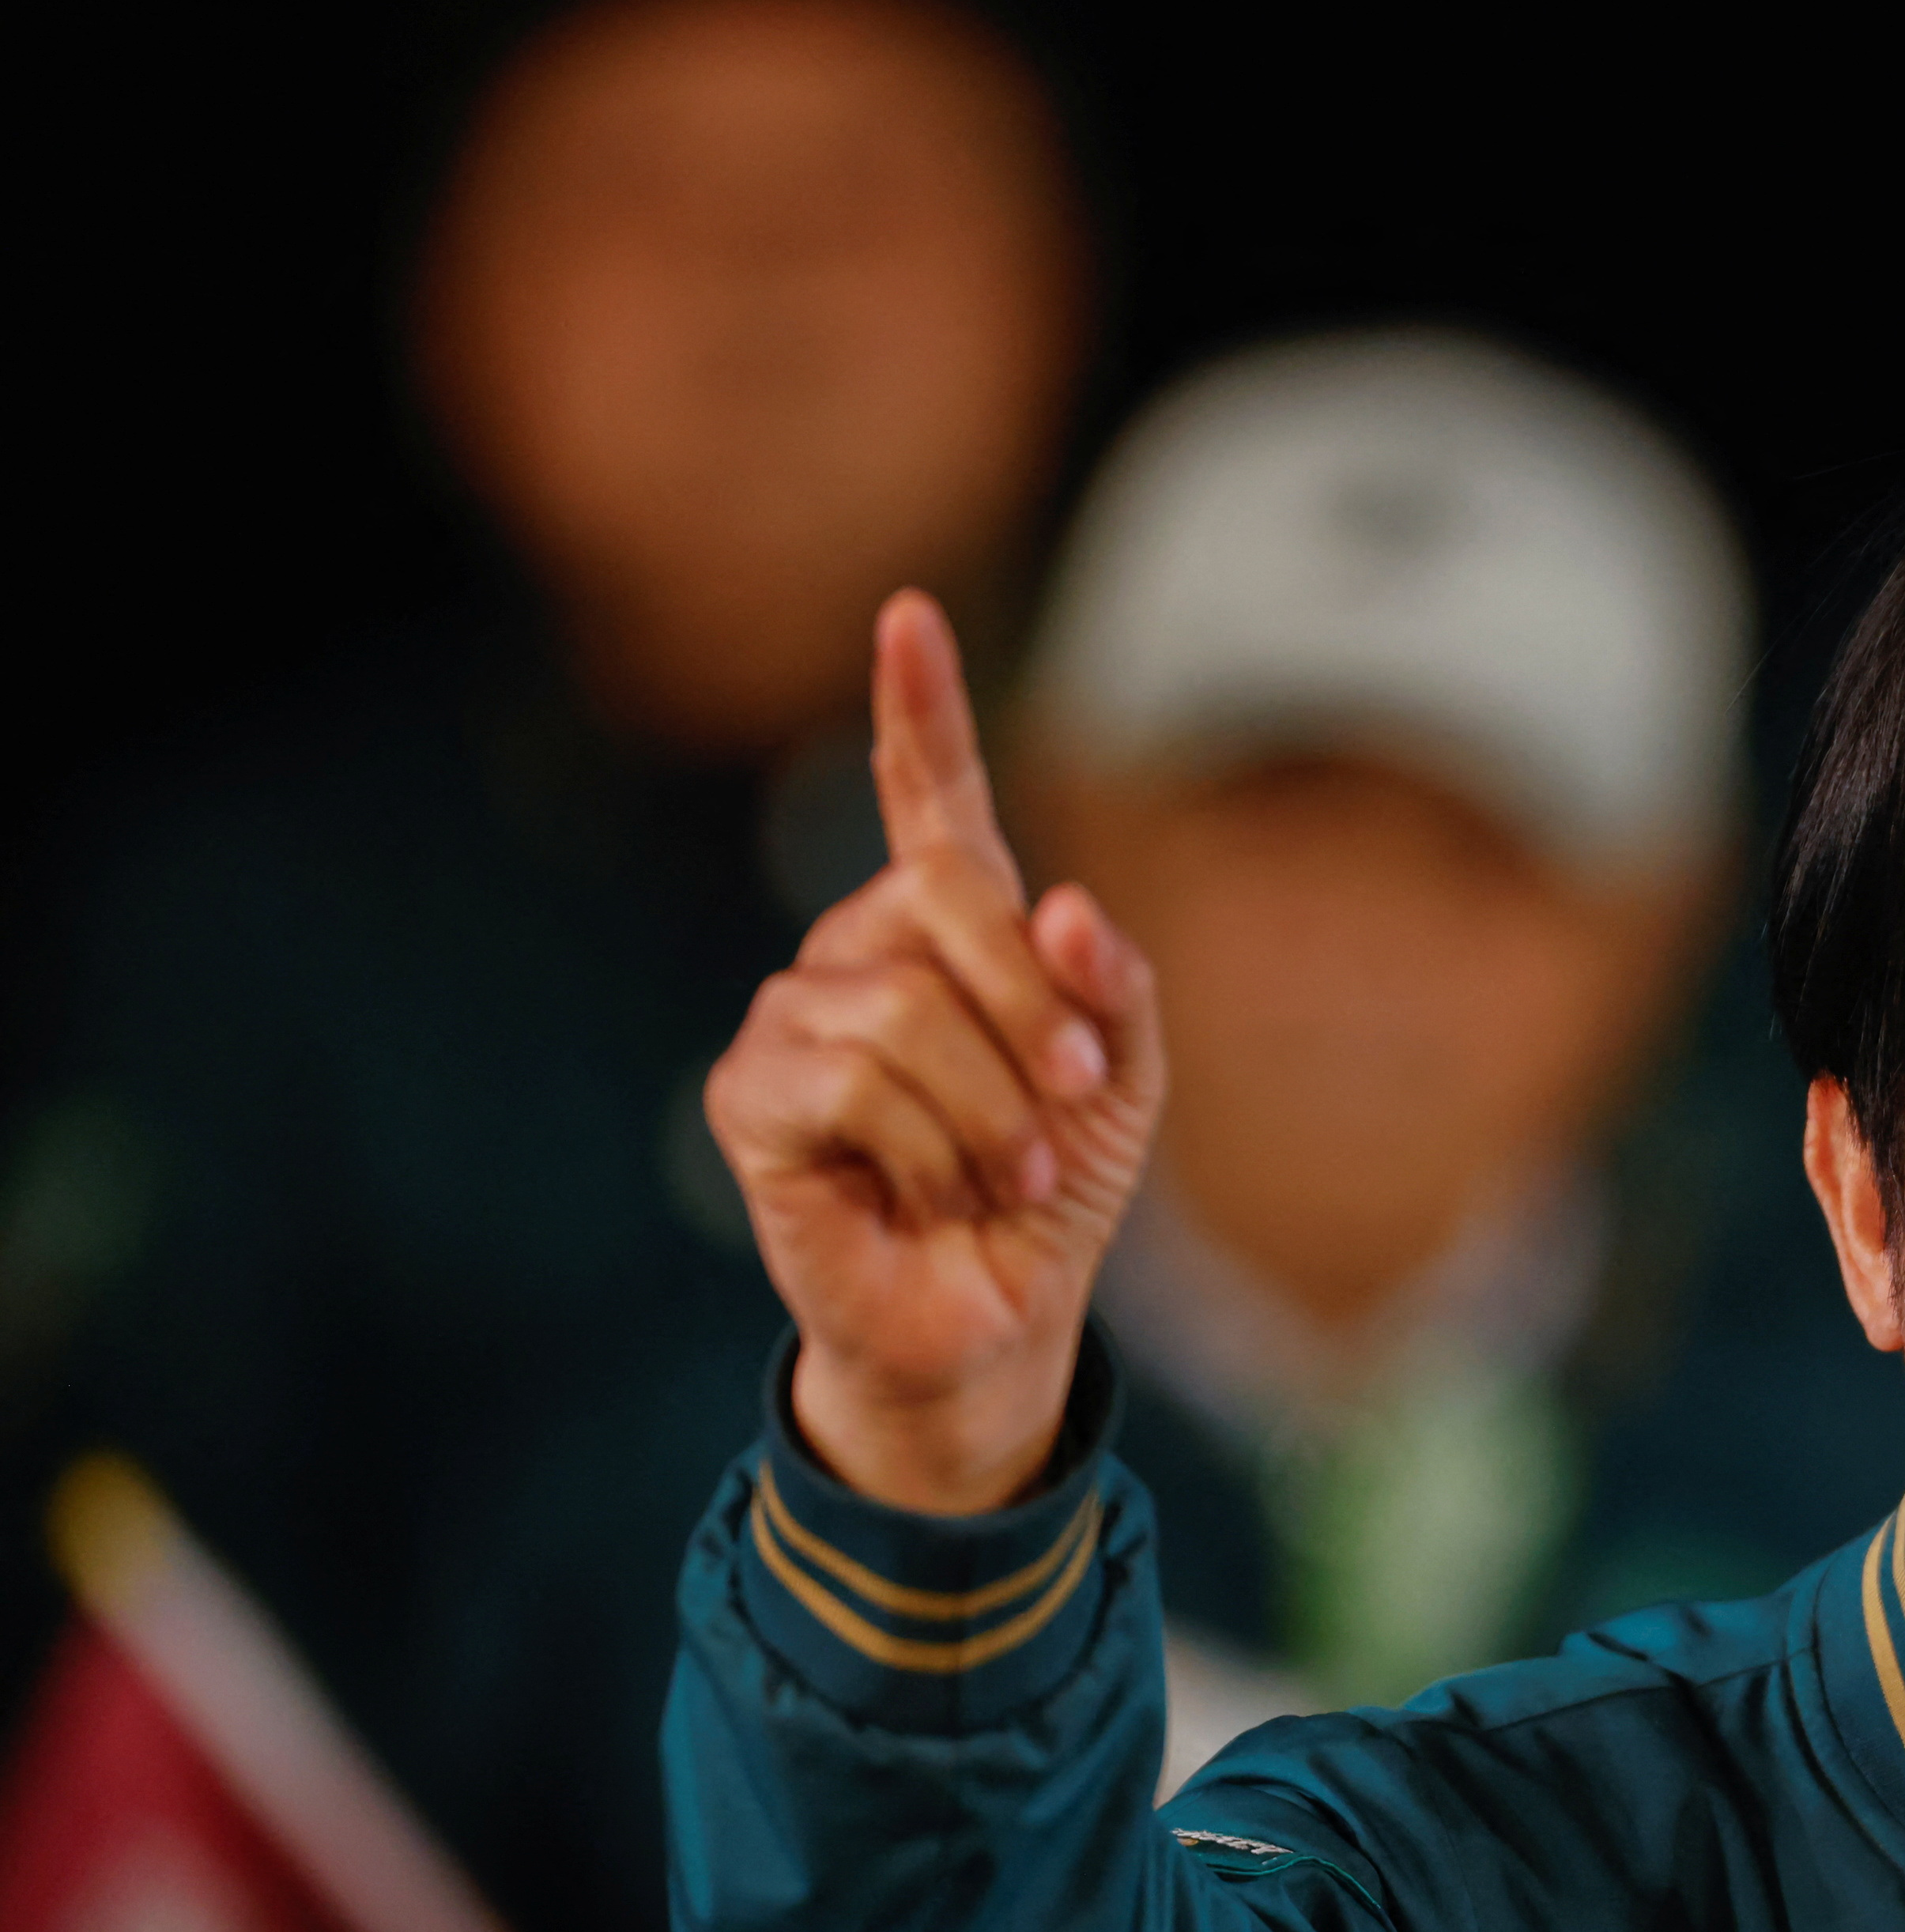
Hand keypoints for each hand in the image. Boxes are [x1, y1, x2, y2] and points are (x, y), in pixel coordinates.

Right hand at [706, 592, 1164, 1512]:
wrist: (996, 1316)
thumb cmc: (1051, 1187)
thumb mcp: (1126, 1080)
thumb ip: (1112, 984)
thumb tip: (1062, 904)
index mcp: (950, 932)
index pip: (933, 801)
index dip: (923, 710)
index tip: (912, 615)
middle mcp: (859, 951)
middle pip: (947, 898)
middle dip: (1035, 1006)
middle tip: (1080, 1101)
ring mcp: (795, 1015)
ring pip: (906, 1004)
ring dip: (992, 1104)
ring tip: (1010, 1172)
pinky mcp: (751, 1094)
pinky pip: (850, 1075)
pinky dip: (927, 1144)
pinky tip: (934, 1190)